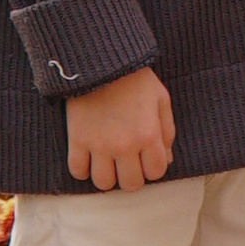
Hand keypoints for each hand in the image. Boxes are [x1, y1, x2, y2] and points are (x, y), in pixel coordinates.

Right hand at [67, 64, 174, 190]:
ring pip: (103, 183)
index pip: (156, 173)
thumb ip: (167, 131)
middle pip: (130, 184)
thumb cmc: (135, 79)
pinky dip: (83, 169)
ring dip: (107, 176)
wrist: (100, 61)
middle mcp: (125, 145)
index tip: (146, 159)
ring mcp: (99, 145)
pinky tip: (88, 158)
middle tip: (127, 164)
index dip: (152, 168)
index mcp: (149, 134)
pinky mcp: (77, 140)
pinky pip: (77, 171)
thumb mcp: (160, 99)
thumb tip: (166, 160)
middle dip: (131, 177)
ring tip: (108, 163)